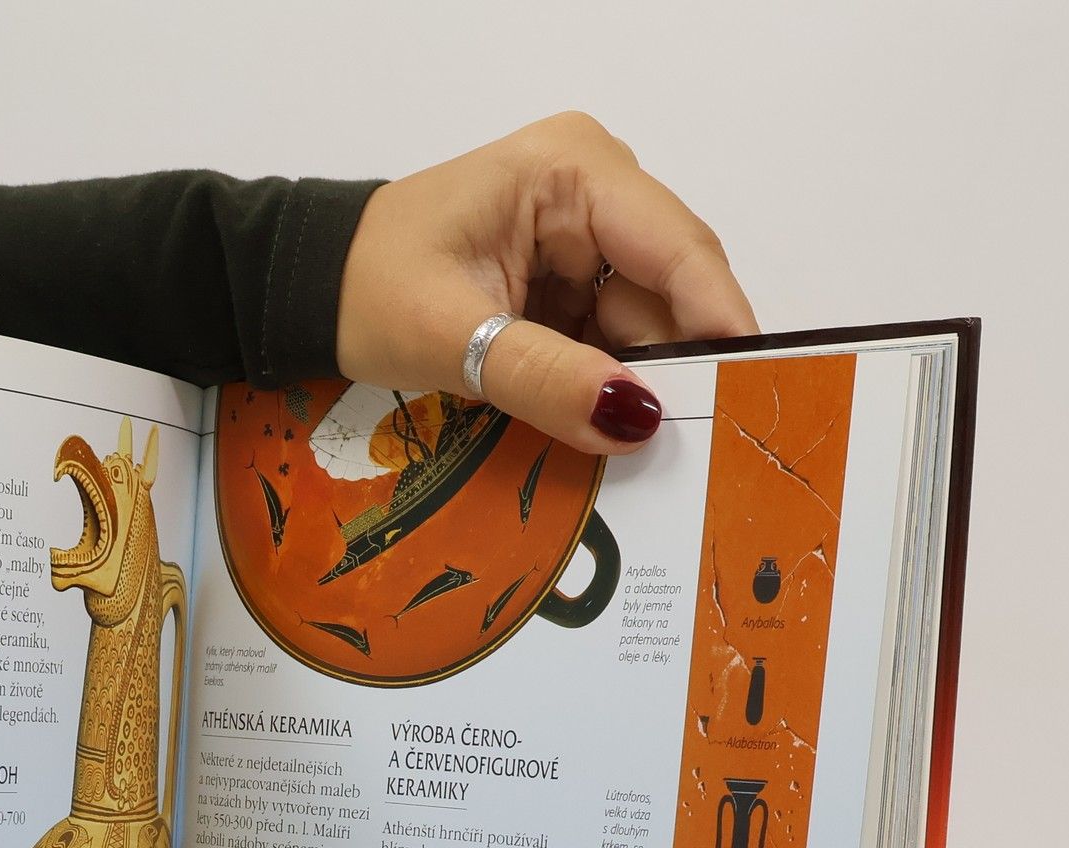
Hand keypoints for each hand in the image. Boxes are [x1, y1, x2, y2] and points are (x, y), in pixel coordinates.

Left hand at [336, 112, 756, 454]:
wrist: (313, 291)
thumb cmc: (367, 290)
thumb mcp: (453, 339)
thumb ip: (546, 378)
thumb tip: (634, 418)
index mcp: (573, 170)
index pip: (676, 249)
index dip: (720, 323)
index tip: (755, 390)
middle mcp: (595, 191)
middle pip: (669, 291)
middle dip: (678, 367)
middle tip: (701, 448)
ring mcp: (583, 239)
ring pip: (644, 325)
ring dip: (638, 388)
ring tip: (648, 456)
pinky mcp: (566, 283)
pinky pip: (609, 342)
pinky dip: (605, 388)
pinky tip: (606, 433)